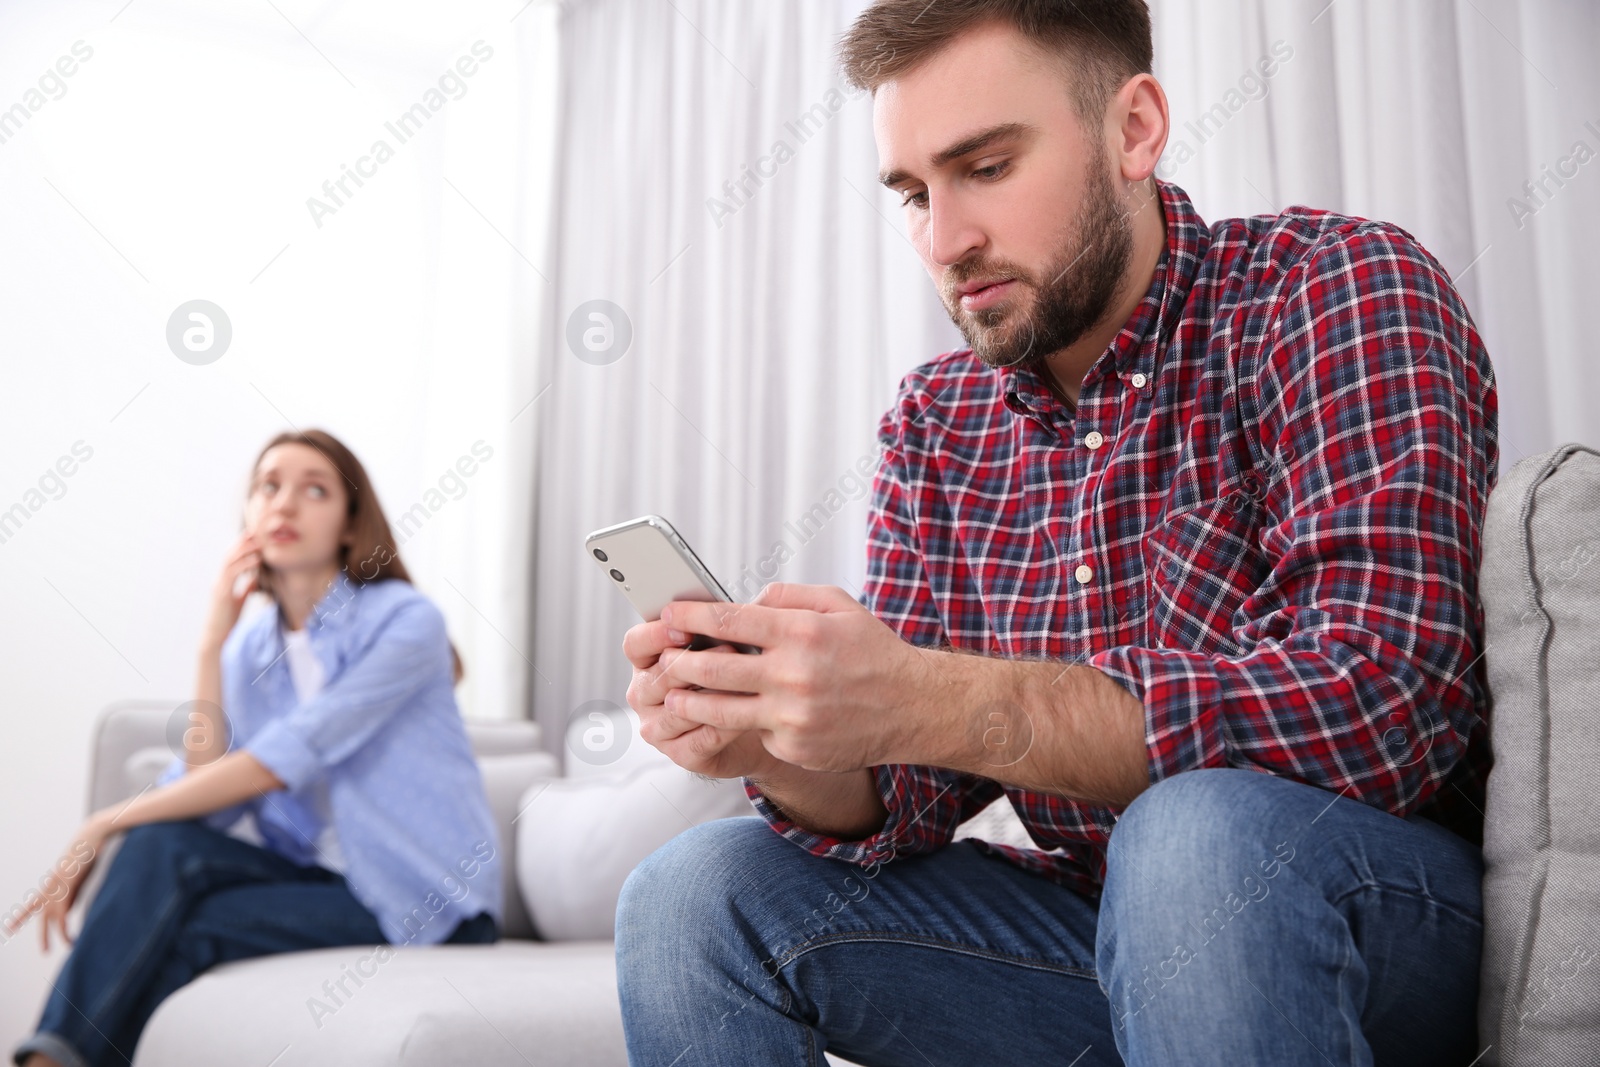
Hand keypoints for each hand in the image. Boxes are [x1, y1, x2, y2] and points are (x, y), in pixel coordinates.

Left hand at [3, 816, 108, 951]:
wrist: (91, 836)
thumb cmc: (88, 851)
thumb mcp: (77, 874)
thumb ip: (71, 892)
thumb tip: (66, 910)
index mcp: (52, 883)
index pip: (33, 903)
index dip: (22, 916)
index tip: (10, 928)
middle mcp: (50, 887)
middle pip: (39, 914)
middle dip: (39, 933)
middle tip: (41, 950)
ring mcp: (57, 889)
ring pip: (51, 919)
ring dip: (56, 936)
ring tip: (62, 948)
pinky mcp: (66, 890)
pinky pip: (63, 917)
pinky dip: (65, 930)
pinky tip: (70, 939)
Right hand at [201, 532, 260, 650]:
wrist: (218, 638)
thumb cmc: (228, 621)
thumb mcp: (240, 601)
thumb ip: (246, 588)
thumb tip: (255, 578)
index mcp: (224, 582)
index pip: (231, 558)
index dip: (241, 546)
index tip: (254, 536)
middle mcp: (219, 581)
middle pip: (229, 555)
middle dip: (242, 542)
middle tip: (256, 532)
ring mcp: (219, 586)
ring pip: (229, 562)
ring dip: (244, 550)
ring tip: (258, 542)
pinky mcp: (222, 594)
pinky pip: (232, 575)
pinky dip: (244, 565)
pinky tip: (256, 559)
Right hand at [623, 615, 787, 779]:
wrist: (751, 725)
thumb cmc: (732, 678)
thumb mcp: (720, 646)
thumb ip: (716, 627)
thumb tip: (735, 604)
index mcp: (645, 662)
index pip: (635, 644)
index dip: (656, 634)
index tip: (685, 626)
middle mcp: (644, 695)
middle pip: (657, 677)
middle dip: (695, 663)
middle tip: (730, 648)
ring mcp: (658, 727)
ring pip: (679, 708)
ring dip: (713, 692)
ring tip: (744, 679)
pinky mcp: (679, 754)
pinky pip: (701, 737)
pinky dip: (726, 723)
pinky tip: (747, 710)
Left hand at [652, 583, 937, 772]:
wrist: (913, 707)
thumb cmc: (872, 651)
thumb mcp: (838, 605)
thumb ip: (787, 597)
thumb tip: (745, 600)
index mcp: (800, 632)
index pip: (727, 621)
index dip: (689, 618)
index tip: (666, 614)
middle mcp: (792, 675)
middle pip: (712, 669)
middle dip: (677, 663)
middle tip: (661, 660)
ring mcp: (792, 716)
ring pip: (720, 710)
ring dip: (689, 702)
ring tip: (674, 697)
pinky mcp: (794, 747)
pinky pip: (756, 733)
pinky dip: (748, 725)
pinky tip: (744, 718)